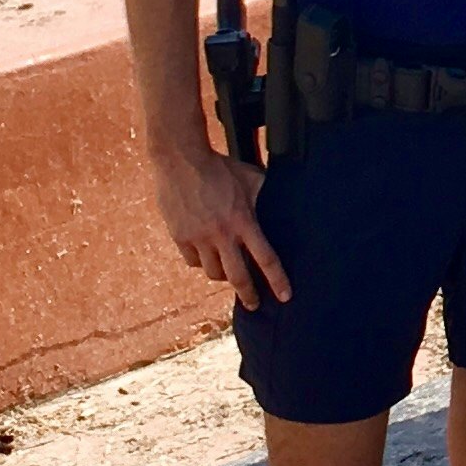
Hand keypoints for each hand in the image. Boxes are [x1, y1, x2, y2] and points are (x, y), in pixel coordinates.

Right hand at [151, 143, 287, 309]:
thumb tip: (284, 200)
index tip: (286, 296)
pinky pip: (193, 261)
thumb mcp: (250, 178)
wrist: (181, 160)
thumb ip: (265, 195)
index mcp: (243, 221)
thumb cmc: (220, 167)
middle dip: (249, 295)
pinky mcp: (180, 237)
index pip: (266, 258)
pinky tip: (206, 256)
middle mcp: (222, 235)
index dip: (277, 280)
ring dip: (223, 275)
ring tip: (229, 272)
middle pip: (238, 277)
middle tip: (255, 305)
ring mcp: (198, 238)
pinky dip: (201, 262)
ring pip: (213, 272)